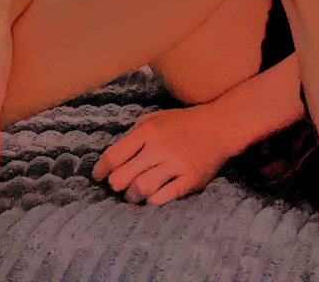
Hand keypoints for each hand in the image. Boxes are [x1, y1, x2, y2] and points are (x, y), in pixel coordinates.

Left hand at [92, 101, 234, 205]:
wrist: (220, 126)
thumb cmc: (183, 123)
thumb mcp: (156, 118)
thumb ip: (133, 134)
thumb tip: (111, 158)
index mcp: (148, 131)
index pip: (113, 156)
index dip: (100, 170)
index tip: (98, 176)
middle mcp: (160, 147)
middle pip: (122, 177)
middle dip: (115, 185)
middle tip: (118, 185)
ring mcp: (176, 164)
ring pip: (140, 189)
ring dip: (131, 196)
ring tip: (132, 195)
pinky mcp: (190, 179)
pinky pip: (163, 198)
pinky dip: (152, 201)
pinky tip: (151, 197)